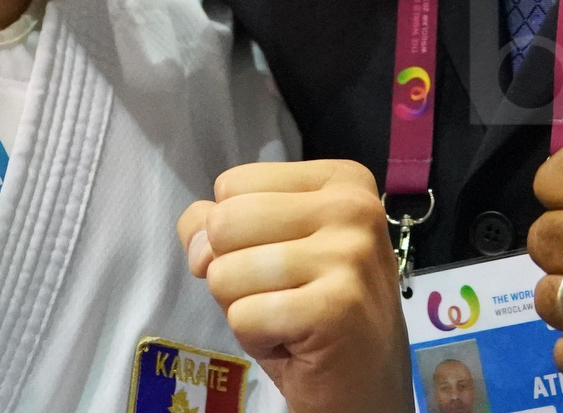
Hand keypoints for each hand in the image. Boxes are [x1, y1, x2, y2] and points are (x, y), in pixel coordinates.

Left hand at [178, 159, 410, 412]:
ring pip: (226, 272)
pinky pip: (242, 316)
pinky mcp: (335, 306)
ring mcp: (348, 254)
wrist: (367, 383)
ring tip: (288, 319)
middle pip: (225, 222)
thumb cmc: (316, 312)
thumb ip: (225, 225)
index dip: (234, 233)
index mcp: (341, 180)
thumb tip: (195, 237)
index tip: (279, 262)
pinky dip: (255, 340)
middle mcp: (352, 206)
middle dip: (232, 271)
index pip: (233, 184)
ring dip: (244, 309)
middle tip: (278, 295)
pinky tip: (295, 342)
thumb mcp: (272, 249)